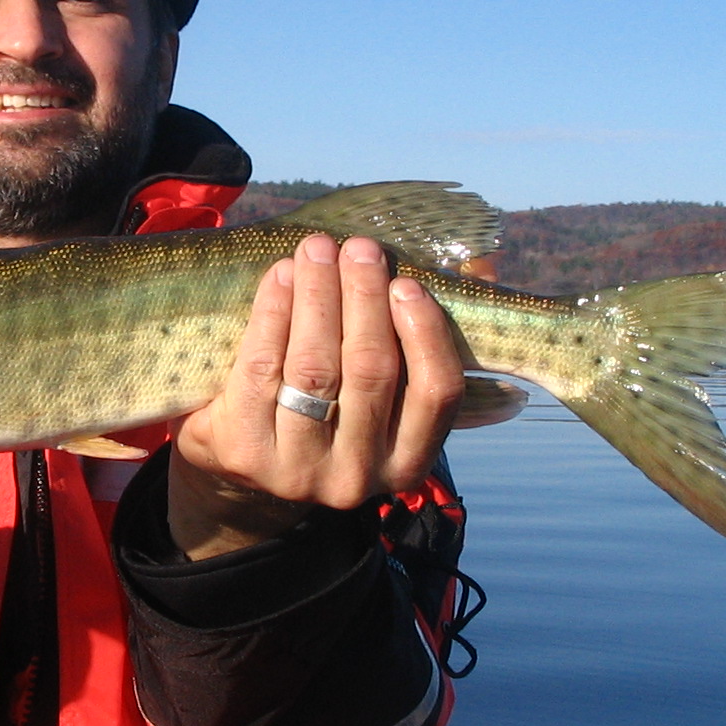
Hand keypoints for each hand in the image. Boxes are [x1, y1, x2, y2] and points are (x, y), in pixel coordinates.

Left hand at [168, 233, 464, 559]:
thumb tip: (480, 262)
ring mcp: (298, 471)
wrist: (246, 460)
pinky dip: (273, 315)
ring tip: (317, 250)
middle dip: (365, 299)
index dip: (425, 333)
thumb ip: (429, 331)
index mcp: (407, 465)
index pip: (435, 395)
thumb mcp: (383, 389)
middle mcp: (357, 477)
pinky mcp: (245, 453)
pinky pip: (263, 370)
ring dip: (318, 297)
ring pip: (315, 369)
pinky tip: (282, 277)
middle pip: (370, 372)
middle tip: (358, 248)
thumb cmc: (333, 407)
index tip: (406, 282)